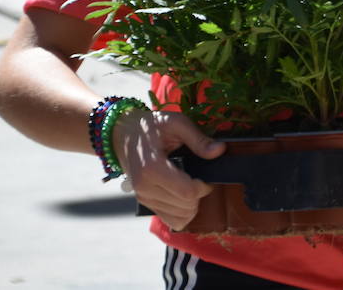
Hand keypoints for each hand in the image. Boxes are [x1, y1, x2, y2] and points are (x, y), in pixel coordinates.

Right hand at [112, 109, 225, 230]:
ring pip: (180, 217)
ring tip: (191, 185)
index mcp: (152, 168)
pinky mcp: (144, 203)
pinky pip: (171, 220)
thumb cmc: (151, 126)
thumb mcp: (176, 123)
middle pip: (186, 207)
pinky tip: (183, 196)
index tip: (206, 175)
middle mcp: (145, 188)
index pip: (188, 192)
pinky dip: (182, 212)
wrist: (123, 134)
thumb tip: (220, 150)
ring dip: (192, 204)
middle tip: (198, 177)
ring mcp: (143, 198)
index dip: (204, 186)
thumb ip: (198, 139)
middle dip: (199, 194)